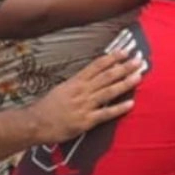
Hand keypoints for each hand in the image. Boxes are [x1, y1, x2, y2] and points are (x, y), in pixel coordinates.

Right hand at [27, 51, 142, 143]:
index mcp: (76, 81)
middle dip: (124, 67)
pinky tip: (131, 104)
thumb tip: (92, 76)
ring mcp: (85, 105)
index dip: (112, 58)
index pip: (97, 66)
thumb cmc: (47, 107)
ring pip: (109, 91)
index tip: (125, 51)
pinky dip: (119, 108)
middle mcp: (82, 91)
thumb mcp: (62, 88)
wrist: (35, 123)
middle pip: (107, 76)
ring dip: (125, 83)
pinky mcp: (86, 121)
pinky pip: (105, 113)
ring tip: (139, 76)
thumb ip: (77, 83)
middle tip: (139, 60)